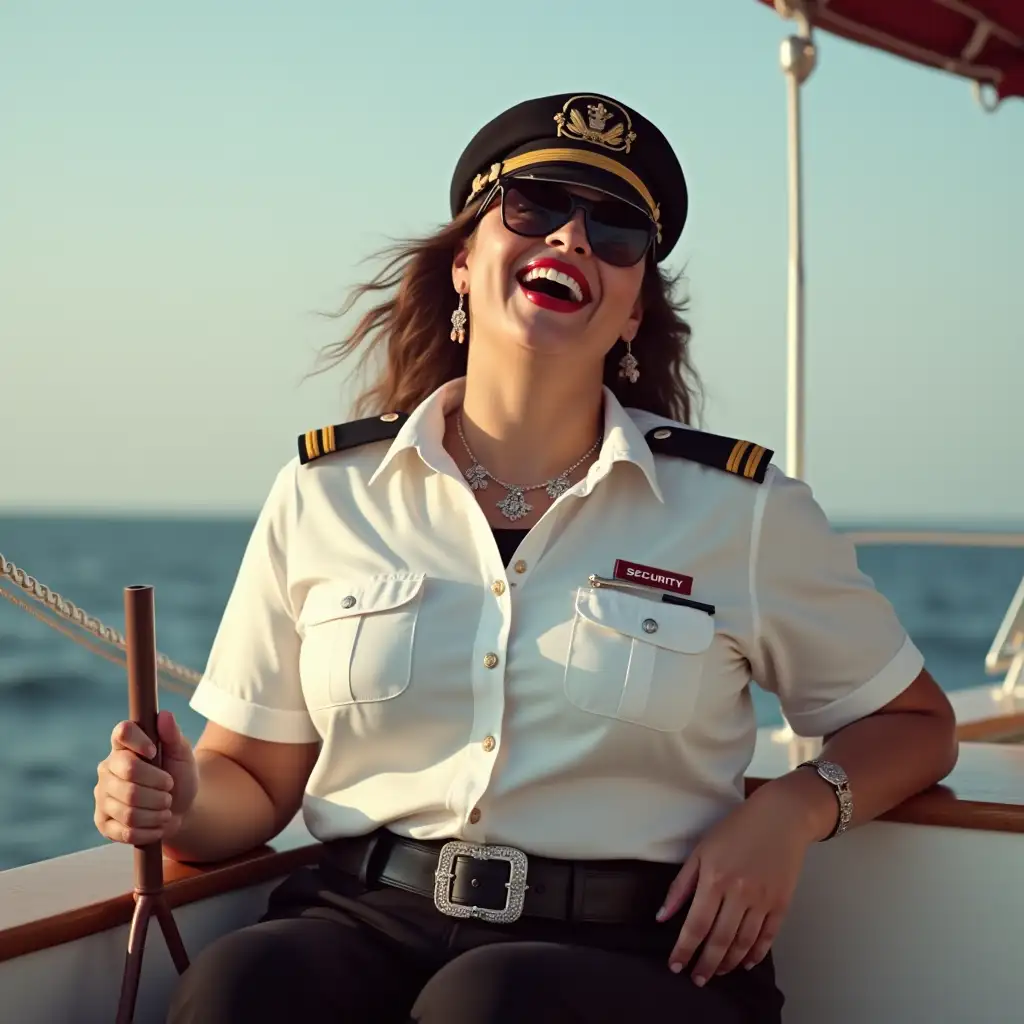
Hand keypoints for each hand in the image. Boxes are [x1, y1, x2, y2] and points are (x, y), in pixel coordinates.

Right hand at [94, 710, 198, 845]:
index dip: (138, 741)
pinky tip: (157, 824)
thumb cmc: (179, 776)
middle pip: (129, 774)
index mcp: (125, 747)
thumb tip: (165, 715)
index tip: (153, 752)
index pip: (121, 732)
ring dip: (156, 809)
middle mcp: (107, 769)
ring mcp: (102, 796)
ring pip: (128, 806)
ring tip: (166, 807)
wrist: (181, 809)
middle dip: (158, 785)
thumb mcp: (182, 755)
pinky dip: (149, 829)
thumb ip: (173, 736)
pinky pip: (125, 829)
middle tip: (169, 789)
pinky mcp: (103, 822)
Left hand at [657, 785, 819, 984]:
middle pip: (719, 940)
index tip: (675, 966)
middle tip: (697, 979)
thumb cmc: (736, 829)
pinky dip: (756, 953)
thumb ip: (681, 885)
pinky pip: (767, 937)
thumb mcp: (701, 850)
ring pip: (743, 943)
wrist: (780, 817)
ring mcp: (763, 900)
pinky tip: (745, 962)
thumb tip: (662, 916)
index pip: (696, 925)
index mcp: (714, 878)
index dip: (684, 949)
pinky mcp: (782, 903)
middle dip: (706, 964)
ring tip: (717, 972)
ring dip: (728, 962)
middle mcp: (739, 893)